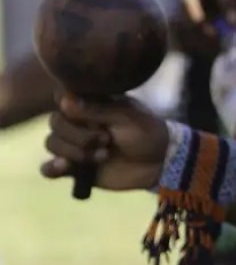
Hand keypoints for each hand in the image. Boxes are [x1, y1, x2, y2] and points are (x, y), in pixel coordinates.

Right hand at [41, 94, 168, 190]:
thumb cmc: (147, 132)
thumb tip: (64, 99)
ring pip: (52, 143)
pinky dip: (52, 168)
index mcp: (93, 104)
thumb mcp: (127, 117)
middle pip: (56, 122)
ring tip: (103, 155)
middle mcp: (80, 122)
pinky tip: (64, 167)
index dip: (66, 103)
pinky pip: (48, 168)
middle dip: (77, 134)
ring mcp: (75, 144)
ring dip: (74, 151)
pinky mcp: (74, 168)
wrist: (158, 163)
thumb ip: (96, 110)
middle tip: (106, 139)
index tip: (80, 112)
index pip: (63, 96)